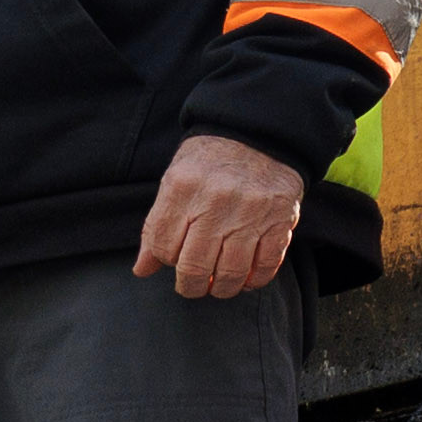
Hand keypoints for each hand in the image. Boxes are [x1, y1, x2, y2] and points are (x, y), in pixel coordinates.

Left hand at [131, 133, 307, 301]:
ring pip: (229, 272)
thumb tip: (142, 269)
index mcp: (182, 188)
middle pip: (194, 266)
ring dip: (222, 289)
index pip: (162, 246)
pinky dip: (254, 280)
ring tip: (217, 287)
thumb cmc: (209, 161)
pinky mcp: (279, 220)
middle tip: (192, 286)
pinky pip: (266, 265)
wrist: (258, 133)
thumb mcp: (174, 181)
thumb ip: (157, 225)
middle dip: (191, 286)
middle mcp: (215, 202)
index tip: (172, 261)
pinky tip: (245, 279)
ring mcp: (250, 213)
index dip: (164, 261)